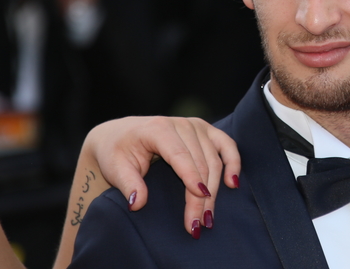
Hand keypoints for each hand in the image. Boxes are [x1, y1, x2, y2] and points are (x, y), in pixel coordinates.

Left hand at [53, 117, 240, 268]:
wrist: (121, 135)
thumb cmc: (117, 151)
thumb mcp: (116, 167)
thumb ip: (128, 184)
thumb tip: (138, 203)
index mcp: (158, 128)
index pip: (180, 154)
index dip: (191, 177)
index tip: (200, 198)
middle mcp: (181, 124)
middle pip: (200, 162)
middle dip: (201, 196)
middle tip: (196, 225)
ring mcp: (196, 126)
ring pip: (214, 159)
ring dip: (215, 190)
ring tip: (208, 217)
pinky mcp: (206, 131)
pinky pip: (227, 145)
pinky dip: (233, 162)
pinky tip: (233, 183)